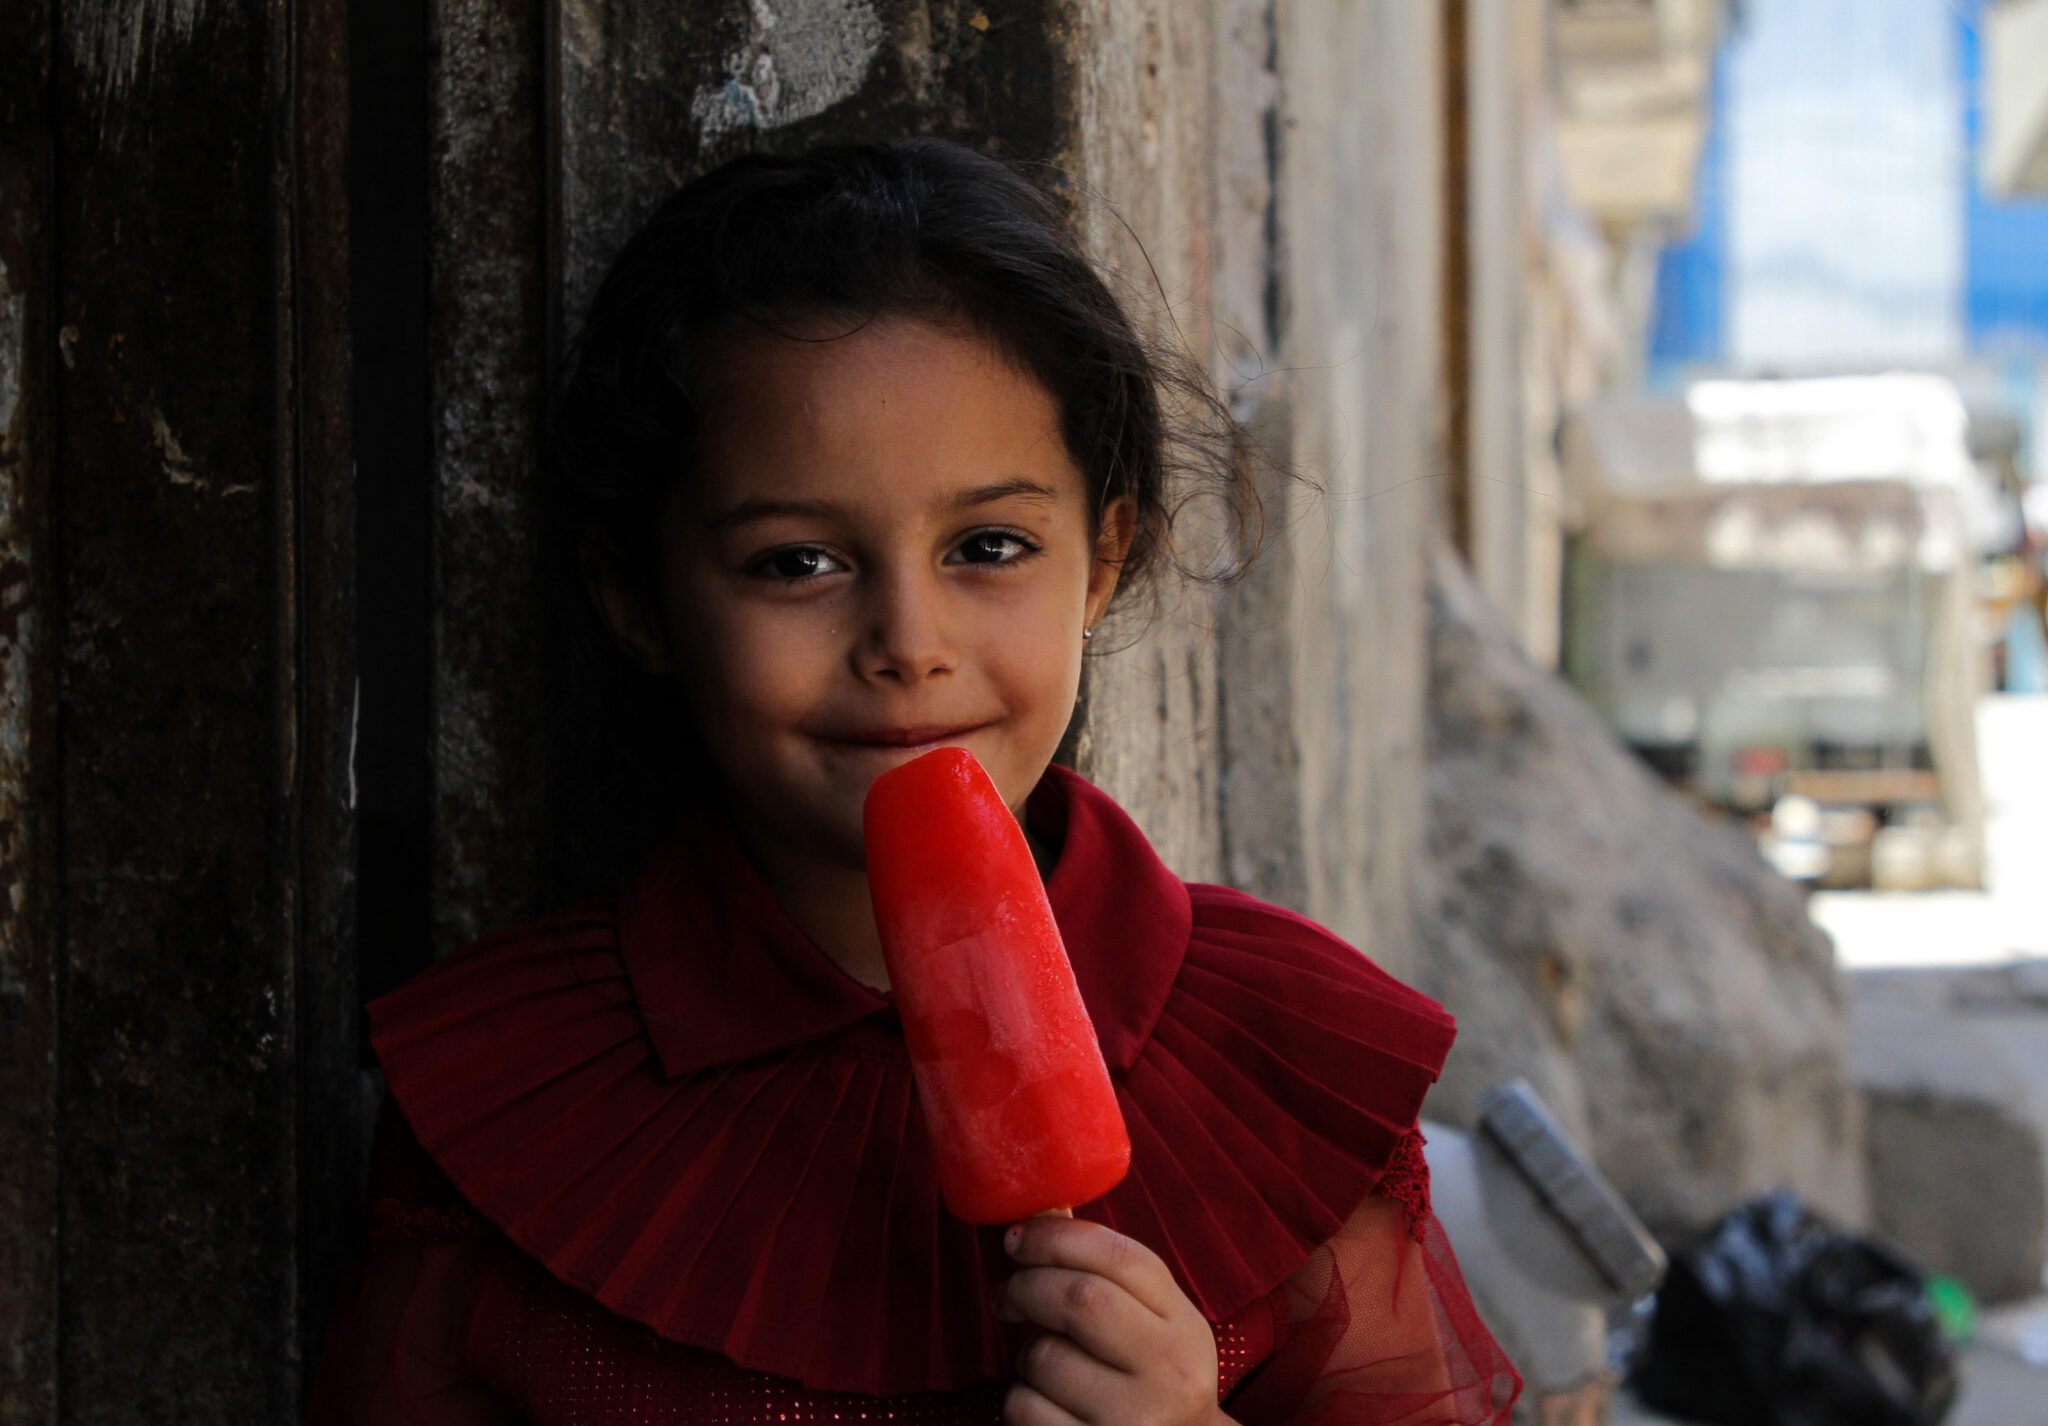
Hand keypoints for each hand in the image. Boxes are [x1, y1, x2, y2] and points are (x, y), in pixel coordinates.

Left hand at [995, 1216, 1232, 1425]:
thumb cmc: (1152, 1382)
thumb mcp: (1154, 1327)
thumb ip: (1109, 1277)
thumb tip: (1040, 1218)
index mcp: (1183, 1327)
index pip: (1119, 1257)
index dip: (1056, 1237)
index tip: (1017, 1239)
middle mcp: (1169, 1374)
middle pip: (1079, 1298)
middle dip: (1026, 1286)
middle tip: (1006, 1296)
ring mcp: (1134, 1422)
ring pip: (1043, 1358)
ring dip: (1025, 1358)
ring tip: (1046, 1370)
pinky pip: (1026, 1409)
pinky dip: (1020, 1401)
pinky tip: (1047, 1408)